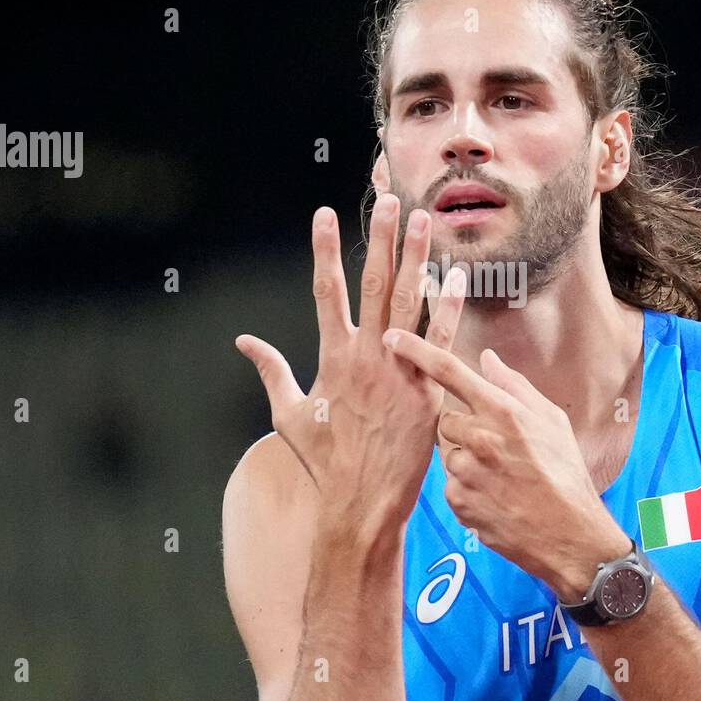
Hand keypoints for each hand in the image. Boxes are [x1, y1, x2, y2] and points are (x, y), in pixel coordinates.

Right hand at [236, 190, 467, 534]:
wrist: (360, 501)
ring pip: (409, 302)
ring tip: (425, 219)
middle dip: (380, 239)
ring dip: (417, 258)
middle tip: (390, 200)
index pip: (325, 290)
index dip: (324, 249)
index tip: (323, 213)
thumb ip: (271, 370)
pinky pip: (441, 339)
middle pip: (372, 284)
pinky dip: (448, 306)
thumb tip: (243, 341)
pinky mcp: (427, 389)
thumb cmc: (324, 461)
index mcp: (330, 357)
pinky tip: (456, 275)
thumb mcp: (288, 415)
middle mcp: (364, 356)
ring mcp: (398, 370)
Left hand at [381, 330, 630, 597]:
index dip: (416, 351)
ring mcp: (467, 472)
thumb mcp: (553, 421)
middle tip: (495, 448)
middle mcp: (481, 438)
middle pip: (445, 419)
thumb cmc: (567, 474)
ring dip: (466, 461)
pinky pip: (451, 485)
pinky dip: (467, 489)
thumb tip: (487, 359)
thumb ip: (515, 386)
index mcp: (504, 411)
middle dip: (462, 429)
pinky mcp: (458, 502)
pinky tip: (495, 497)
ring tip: (500, 477)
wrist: (570, 535)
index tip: (392, 339)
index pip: (450, 371)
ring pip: (448, 454)